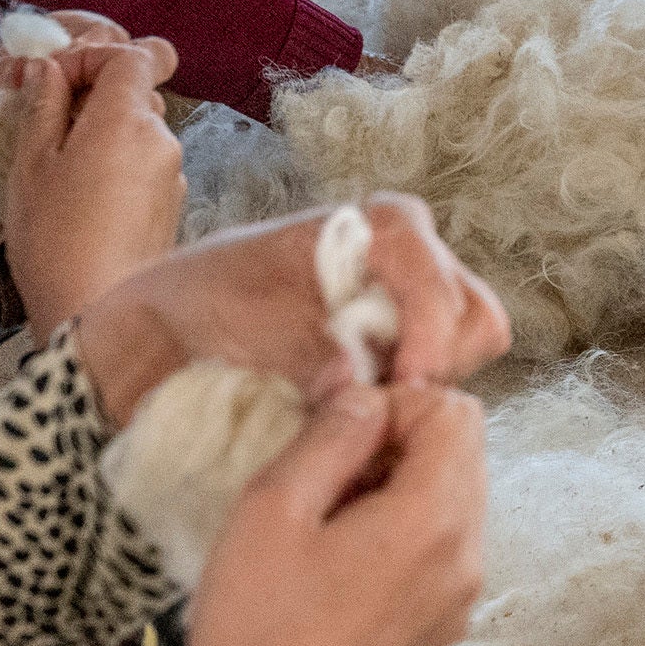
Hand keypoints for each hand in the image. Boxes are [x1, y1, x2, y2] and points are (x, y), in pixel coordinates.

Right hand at [0, 37, 184, 329]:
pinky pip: (146, 164)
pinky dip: (119, 165)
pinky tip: (85, 200)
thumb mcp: (31, 166)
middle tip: (48, 125)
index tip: (54, 82)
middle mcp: (162, 140)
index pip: (132, 55)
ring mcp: (174, 174)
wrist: (95, 315)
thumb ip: (44, 107)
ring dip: (105, 134)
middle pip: (137, 92)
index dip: (92, 57)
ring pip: (140, 130)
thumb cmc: (54, 240)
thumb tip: (51, 69)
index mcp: (127, 120)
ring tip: (62, 169)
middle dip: (94, 98)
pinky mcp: (174, 205)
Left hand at [72, 195, 508, 426]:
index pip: (431, 270)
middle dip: (438, 362)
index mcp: (375, 226)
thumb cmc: (204, 302)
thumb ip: (305, 347)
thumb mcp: (244, 317)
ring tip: (367, 410)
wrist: (173, 333)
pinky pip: (438, 382)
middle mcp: (407, 262)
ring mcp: (411, 311)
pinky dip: (410, 405)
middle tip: (384, 403)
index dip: (429, 328)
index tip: (405, 382)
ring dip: (425, 387)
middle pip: (470, 313)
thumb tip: (354, 386)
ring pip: (466, 351)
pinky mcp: (403, 355)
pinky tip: (364, 419)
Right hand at [153, 379, 490, 645]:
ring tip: (330, 519)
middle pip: (464, 452)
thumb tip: (368, 392)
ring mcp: (462, 597)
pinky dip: (404, 528)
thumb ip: (333, 433)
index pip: (456, 412)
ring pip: (455, 496)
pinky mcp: (444, 625)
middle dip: (401, 441)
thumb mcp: (274, 505)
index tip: (334, 435)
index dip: (394, 403)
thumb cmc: (254, 621)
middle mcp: (469, 558)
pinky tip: (342, 558)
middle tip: (326, 476)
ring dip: (400, 484)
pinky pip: (444, 544)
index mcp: (435, 521)